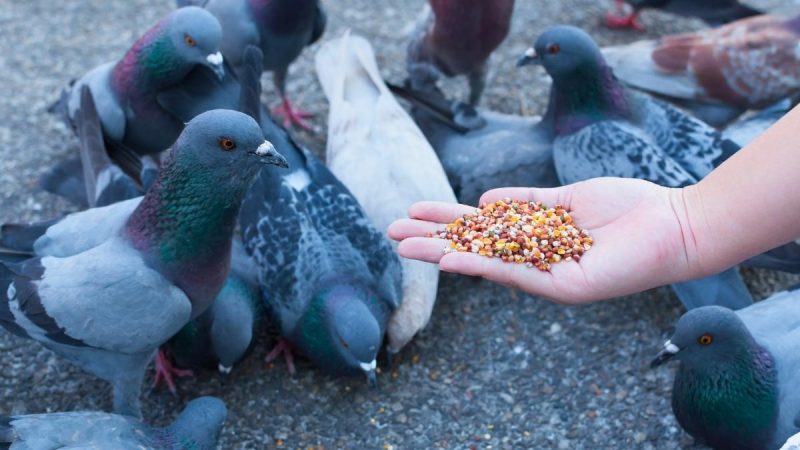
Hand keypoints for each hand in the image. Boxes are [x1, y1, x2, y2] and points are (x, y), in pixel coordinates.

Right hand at [388, 178, 692, 303]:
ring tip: (403, 245)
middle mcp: (535, 258)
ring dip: (443, 252)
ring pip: (486, 261)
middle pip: (474, 246)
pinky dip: (483, 265)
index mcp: (534, 236)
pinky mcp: (564, 286)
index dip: (446, 218)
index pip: (480, 227)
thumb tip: (484, 201)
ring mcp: (547, 274)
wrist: (674, 224)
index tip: (414, 210)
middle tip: (390, 231)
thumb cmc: (628, 207)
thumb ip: (527, 202)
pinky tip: (452, 258)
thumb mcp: (566, 199)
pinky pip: (517, 273)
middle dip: (432, 238)